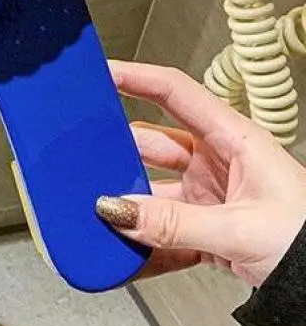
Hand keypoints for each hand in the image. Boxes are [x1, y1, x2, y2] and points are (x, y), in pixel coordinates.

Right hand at [97, 61, 305, 285]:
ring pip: (151, 188)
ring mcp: (208, 193)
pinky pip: (161, 228)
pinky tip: (126, 252)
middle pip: (152, 142)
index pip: (176, 94)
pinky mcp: (203, 226)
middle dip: (119, 151)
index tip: (101, 73)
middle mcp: (218, 160)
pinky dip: (143, 240)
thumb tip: (118, 210)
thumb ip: (174, 222)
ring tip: (100, 215)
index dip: (137, 78)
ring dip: (128, 204)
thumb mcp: (240, 229)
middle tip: (85, 160)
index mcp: (235, 140)